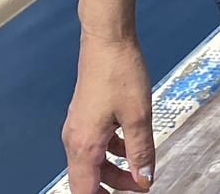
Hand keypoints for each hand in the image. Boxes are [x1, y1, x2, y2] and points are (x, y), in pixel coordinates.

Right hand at [63, 31, 154, 191]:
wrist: (107, 40)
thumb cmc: (120, 72)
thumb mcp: (138, 115)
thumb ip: (141, 151)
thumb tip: (145, 179)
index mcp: (84, 145)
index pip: (85, 191)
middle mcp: (74, 139)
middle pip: (88, 179)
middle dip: (112, 187)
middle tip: (139, 186)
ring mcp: (77, 126)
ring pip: (93, 161)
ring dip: (114, 169)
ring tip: (139, 169)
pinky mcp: (84, 115)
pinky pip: (95, 143)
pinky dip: (112, 150)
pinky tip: (130, 143)